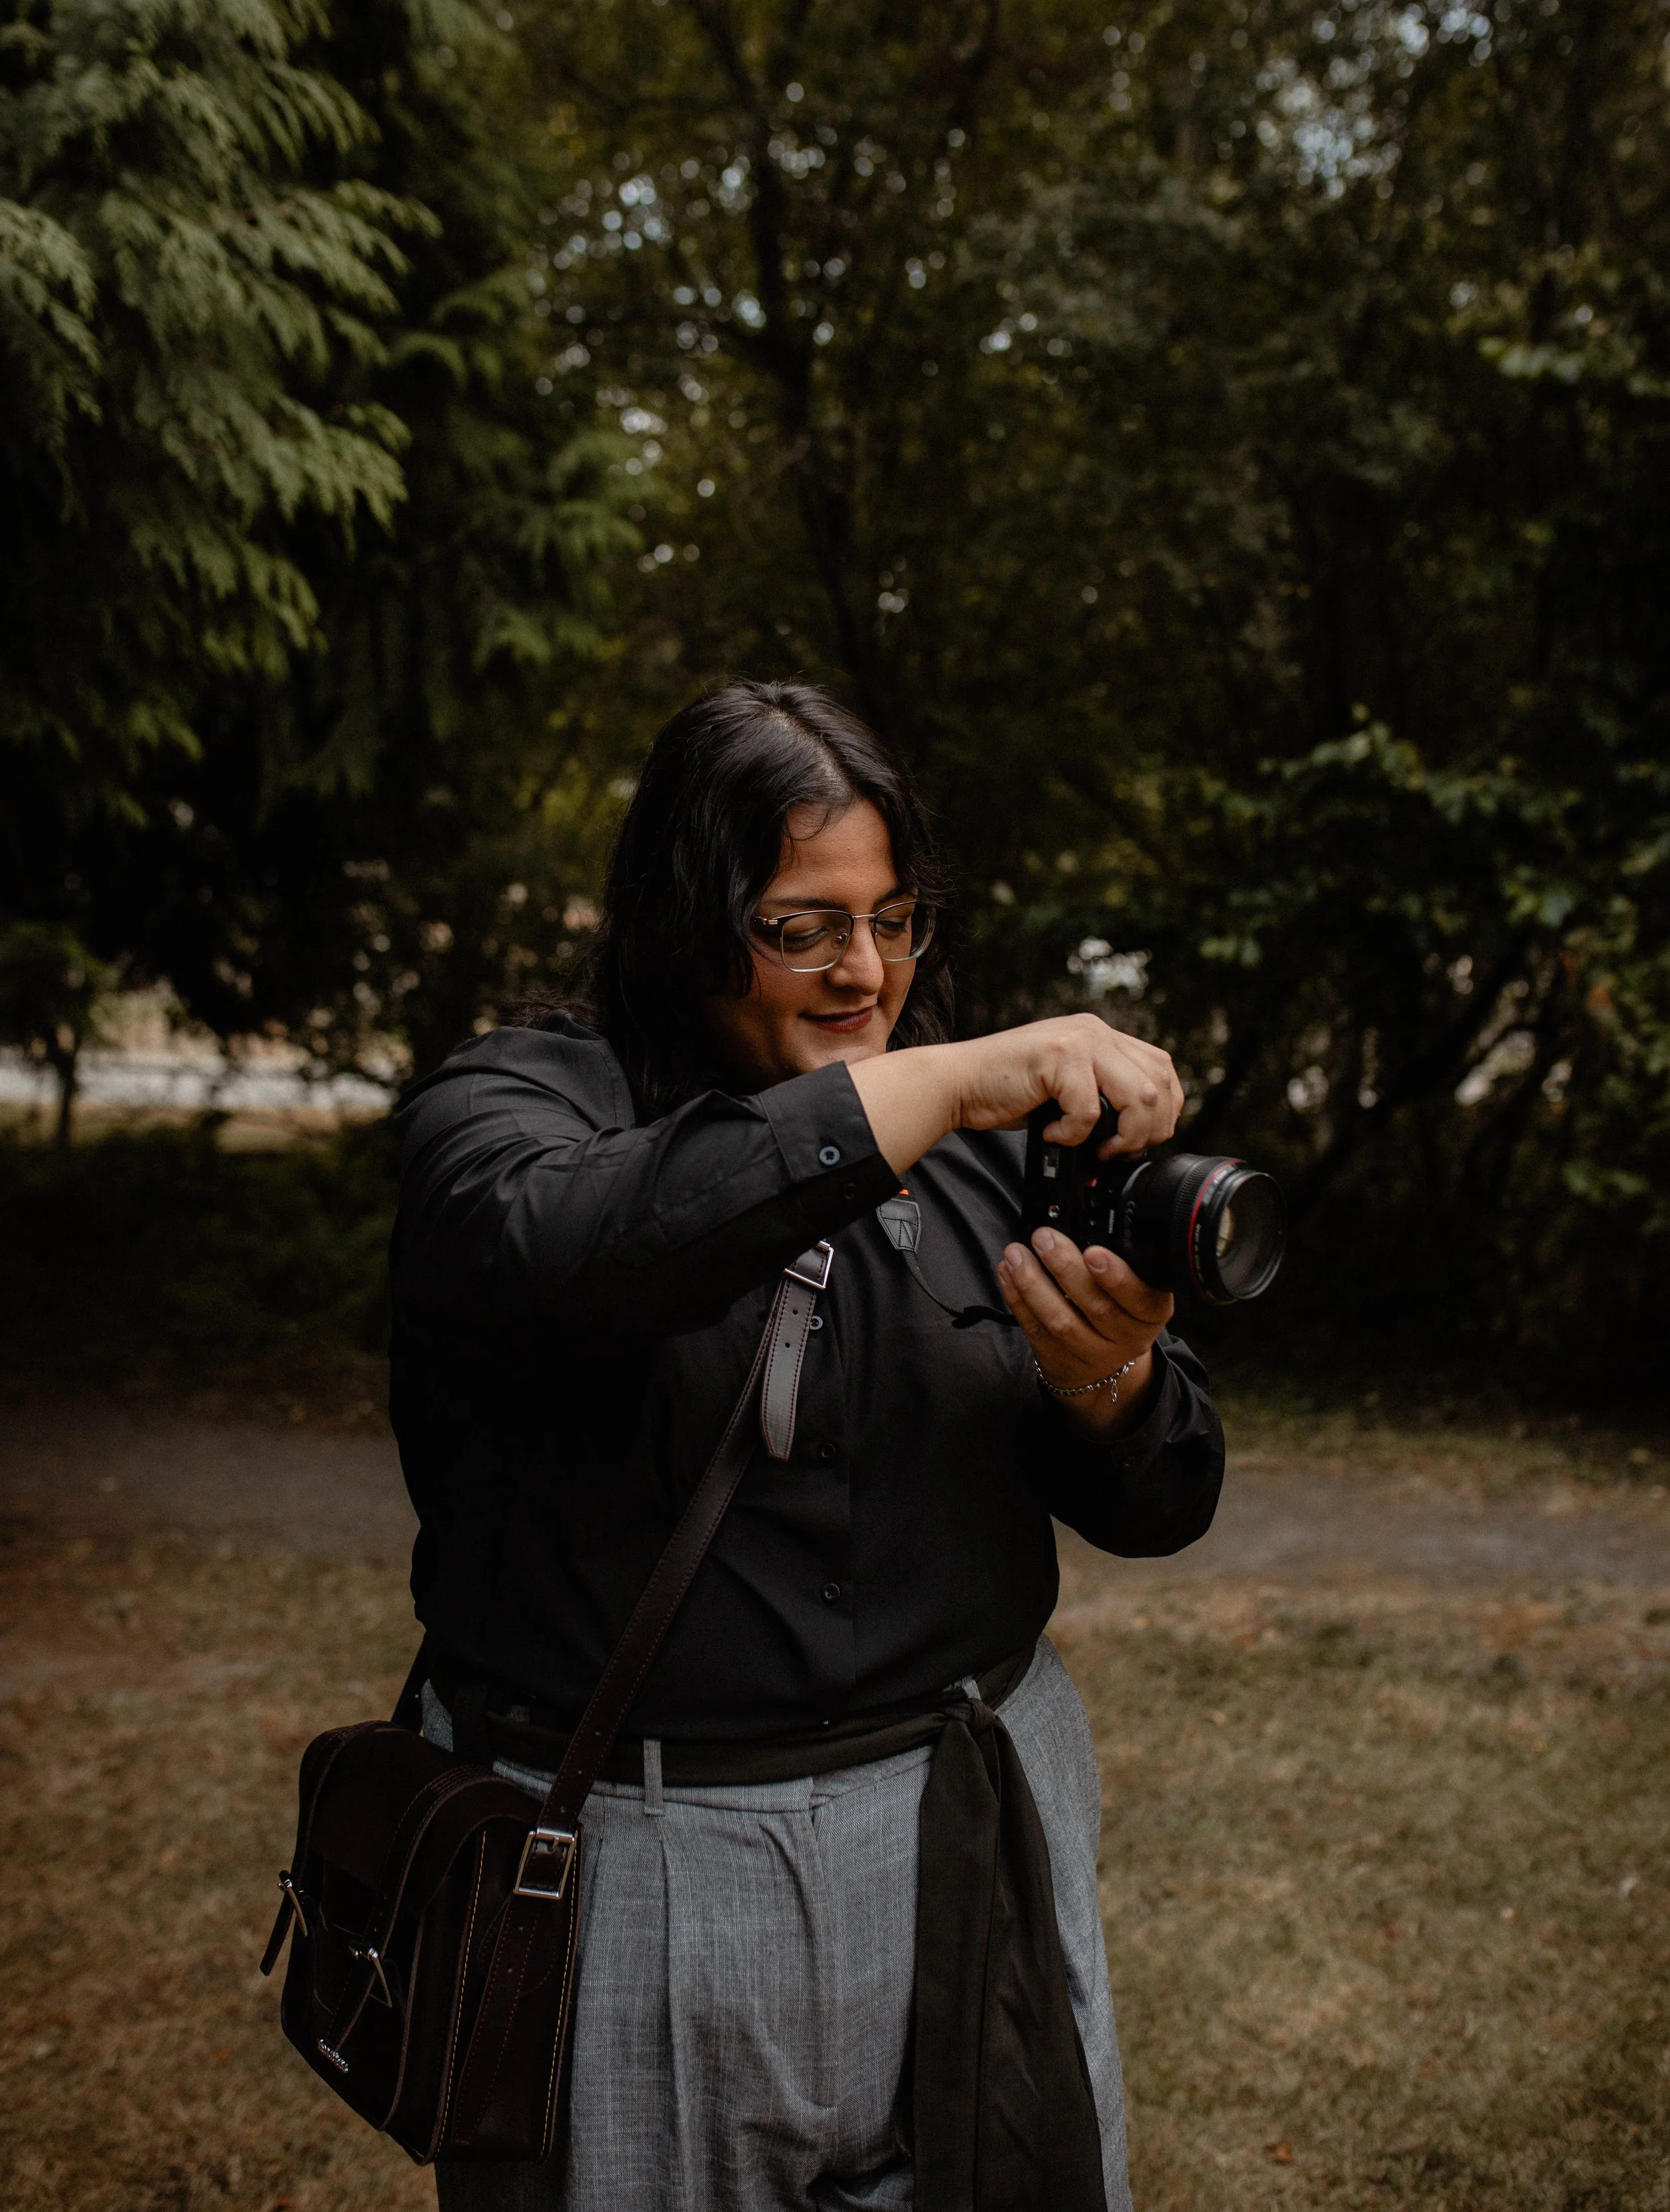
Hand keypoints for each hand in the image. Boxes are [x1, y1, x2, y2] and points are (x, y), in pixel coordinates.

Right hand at [850, 1012, 1182, 1176]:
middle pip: (1160, 1084)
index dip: (1163, 1112)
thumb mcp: (1068, 1087)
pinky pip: (1089, 1110)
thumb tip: (1142, 1131)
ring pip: (1140, 1096)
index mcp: (1102, 1036)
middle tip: (1115, 1152)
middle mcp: (1096, 1031)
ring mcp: (1079, 1040)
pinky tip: (1051, 1135)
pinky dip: (1073, 1135)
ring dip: (1122, 1135)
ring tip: (1092, 1148)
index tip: (1138, 1140)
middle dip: (1147, 1131)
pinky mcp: (1058, 1057)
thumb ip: (1104, 1094)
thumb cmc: (1006, 1093)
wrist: (957, 1084)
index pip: (1163, 1070)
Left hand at [997, 1226, 1173, 1437]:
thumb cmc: (1120, 1308)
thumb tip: (1081, 1220)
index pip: (1140, 1297)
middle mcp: (1126, 1337)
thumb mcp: (1137, 1288)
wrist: (1104, 1363)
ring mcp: (1092, 1353)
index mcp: (1150, 1313)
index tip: (1093, 1252)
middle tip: (1044, 1238)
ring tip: (1016, 1254)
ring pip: (1061, 1321)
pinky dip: (1018, 1300)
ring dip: (1033, 1284)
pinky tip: (1008, 1274)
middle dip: (1066, 1268)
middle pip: (1097, 1307)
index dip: (1117, 1277)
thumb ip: (1123, 1260)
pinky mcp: (1060, 1359)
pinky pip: (1036, 1330)